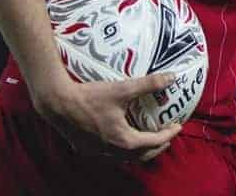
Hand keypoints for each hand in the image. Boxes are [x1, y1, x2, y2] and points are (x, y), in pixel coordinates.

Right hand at [32, 73, 182, 161]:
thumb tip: (171, 78)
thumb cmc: (90, 97)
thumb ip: (148, 84)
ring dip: (141, 150)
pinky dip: (123, 150)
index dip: (168, 134)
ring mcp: (98, 153)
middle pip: (142, 156)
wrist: (57, 103)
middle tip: (167, 135)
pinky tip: (122, 138)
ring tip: (148, 137)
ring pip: (126, 158)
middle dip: (158, 146)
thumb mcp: (122, 88)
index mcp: (123, 140)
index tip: (177, 126)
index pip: (153, 142)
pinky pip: (111, 155)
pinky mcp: (86, 149)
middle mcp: (112, 151)